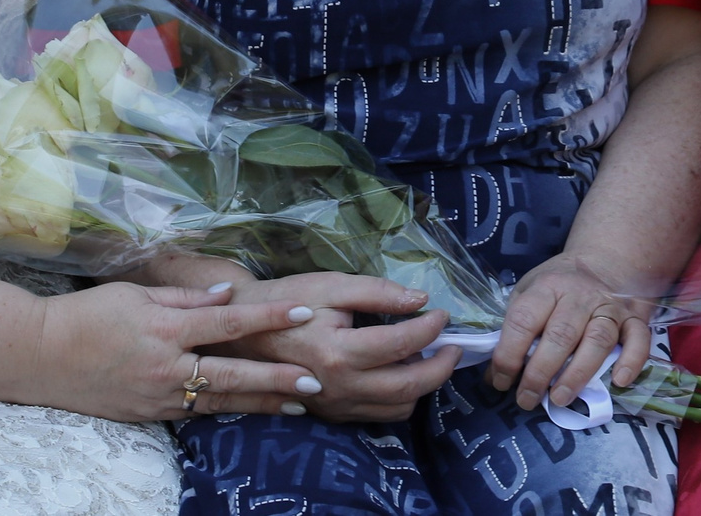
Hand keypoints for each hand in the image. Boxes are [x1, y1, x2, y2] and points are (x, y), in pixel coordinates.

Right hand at [34, 282, 317, 422]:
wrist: (38, 356)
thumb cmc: (87, 315)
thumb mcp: (136, 293)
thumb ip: (186, 297)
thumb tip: (228, 293)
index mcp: (165, 327)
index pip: (228, 320)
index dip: (268, 316)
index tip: (302, 312)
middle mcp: (166, 365)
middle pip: (232, 372)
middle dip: (277, 377)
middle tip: (315, 381)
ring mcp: (157, 395)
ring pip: (220, 399)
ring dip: (261, 401)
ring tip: (298, 403)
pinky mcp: (149, 415)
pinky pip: (195, 412)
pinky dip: (227, 409)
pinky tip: (253, 408)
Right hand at [231, 270, 460, 423]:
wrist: (247, 332)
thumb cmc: (289, 301)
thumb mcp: (333, 285)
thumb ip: (379, 293)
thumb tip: (420, 301)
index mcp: (338, 352)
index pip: (402, 345)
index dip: (431, 329)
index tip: (442, 314)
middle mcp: (339, 387)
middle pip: (409, 387)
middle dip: (441, 366)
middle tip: (453, 345)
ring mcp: (335, 405)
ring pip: (398, 407)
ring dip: (423, 385)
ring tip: (428, 356)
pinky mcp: (333, 414)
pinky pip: (379, 414)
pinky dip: (399, 397)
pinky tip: (400, 370)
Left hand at [491, 251, 654, 410]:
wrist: (604, 261)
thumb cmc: (559, 285)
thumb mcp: (530, 292)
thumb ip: (515, 327)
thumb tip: (495, 375)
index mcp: (547, 287)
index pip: (524, 321)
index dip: (509, 355)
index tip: (500, 382)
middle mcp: (580, 295)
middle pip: (560, 335)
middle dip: (540, 373)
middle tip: (527, 400)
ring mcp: (610, 307)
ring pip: (597, 340)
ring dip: (577, 373)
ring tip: (559, 399)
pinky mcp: (635, 319)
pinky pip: (638, 340)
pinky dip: (631, 361)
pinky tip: (618, 382)